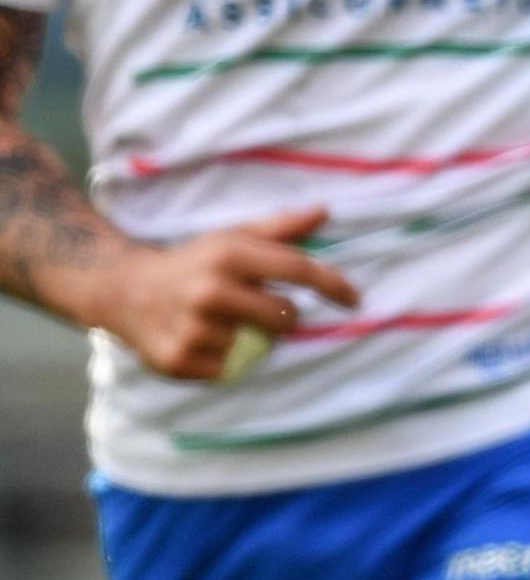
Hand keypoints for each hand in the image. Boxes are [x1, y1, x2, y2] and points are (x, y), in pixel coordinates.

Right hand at [87, 206, 359, 382]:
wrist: (124, 291)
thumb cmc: (195, 261)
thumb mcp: (233, 237)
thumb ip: (280, 228)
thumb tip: (325, 211)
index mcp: (230, 255)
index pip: (297, 269)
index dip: (332, 285)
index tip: (355, 299)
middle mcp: (212, 291)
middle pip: (285, 316)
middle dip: (285, 315)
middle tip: (260, 308)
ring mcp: (194, 328)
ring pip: (256, 345)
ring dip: (249, 336)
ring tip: (218, 320)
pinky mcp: (179, 361)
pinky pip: (228, 369)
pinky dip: (225, 359)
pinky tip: (203, 338)